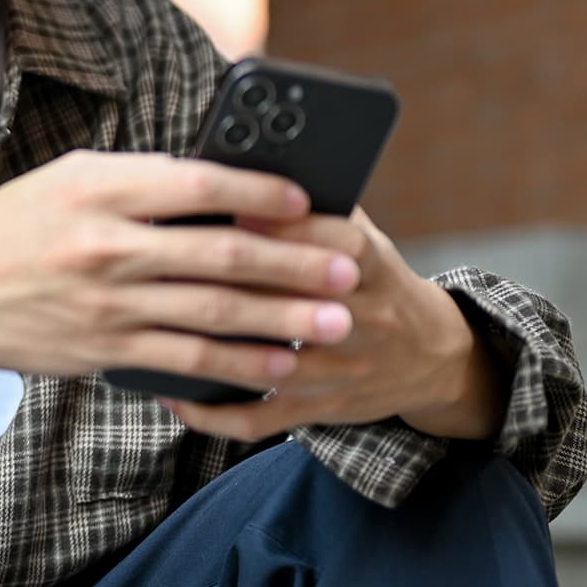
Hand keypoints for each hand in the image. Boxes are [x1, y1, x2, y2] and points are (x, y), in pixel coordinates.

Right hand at [0, 151, 362, 392]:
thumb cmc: (11, 225)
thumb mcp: (68, 180)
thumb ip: (141, 182)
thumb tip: (223, 188)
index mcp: (100, 187)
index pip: (200, 183)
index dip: (262, 190)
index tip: (309, 199)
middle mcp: (106, 243)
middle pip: (223, 251)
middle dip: (297, 262)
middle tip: (349, 266)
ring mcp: (105, 302)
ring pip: (215, 310)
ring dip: (285, 317)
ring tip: (336, 320)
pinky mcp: (101, 349)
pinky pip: (185, 359)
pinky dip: (238, 363)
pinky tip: (278, 363)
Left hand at [163, 208, 508, 441]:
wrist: (432, 358)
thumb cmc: (376, 281)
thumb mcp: (367, 237)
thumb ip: (322, 207)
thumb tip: (252, 167)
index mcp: (375, 270)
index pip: (342, 245)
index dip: (291, 229)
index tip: (235, 210)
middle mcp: (364, 323)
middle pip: (297, 306)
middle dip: (236, 287)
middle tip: (175, 267)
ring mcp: (341, 373)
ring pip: (272, 366)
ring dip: (213, 351)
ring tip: (155, 330)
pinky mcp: (318, 411)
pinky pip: (259, 419)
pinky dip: (212, 411)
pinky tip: (171, 392)